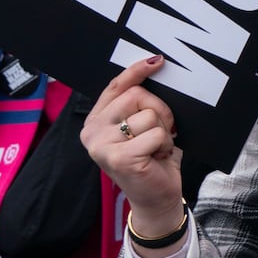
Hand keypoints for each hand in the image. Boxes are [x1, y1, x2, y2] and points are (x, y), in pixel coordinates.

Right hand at [82, 56, 184, 238]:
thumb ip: (140, 104)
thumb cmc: (152, 157)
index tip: (157, 60)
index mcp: (96, 120)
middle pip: (137, 95)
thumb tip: (154, 66)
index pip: (115, 86)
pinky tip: (157, 157)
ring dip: (164, 131)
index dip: (137, 71)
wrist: (156, 196)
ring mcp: (102, 145)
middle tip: (162, 131)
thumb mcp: (143, 126)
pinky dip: (165, 144)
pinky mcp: (119, 158)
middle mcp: (92, 131)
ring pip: (150, 114)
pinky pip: (156, 134)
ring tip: (156, 147)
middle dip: (160, 110)